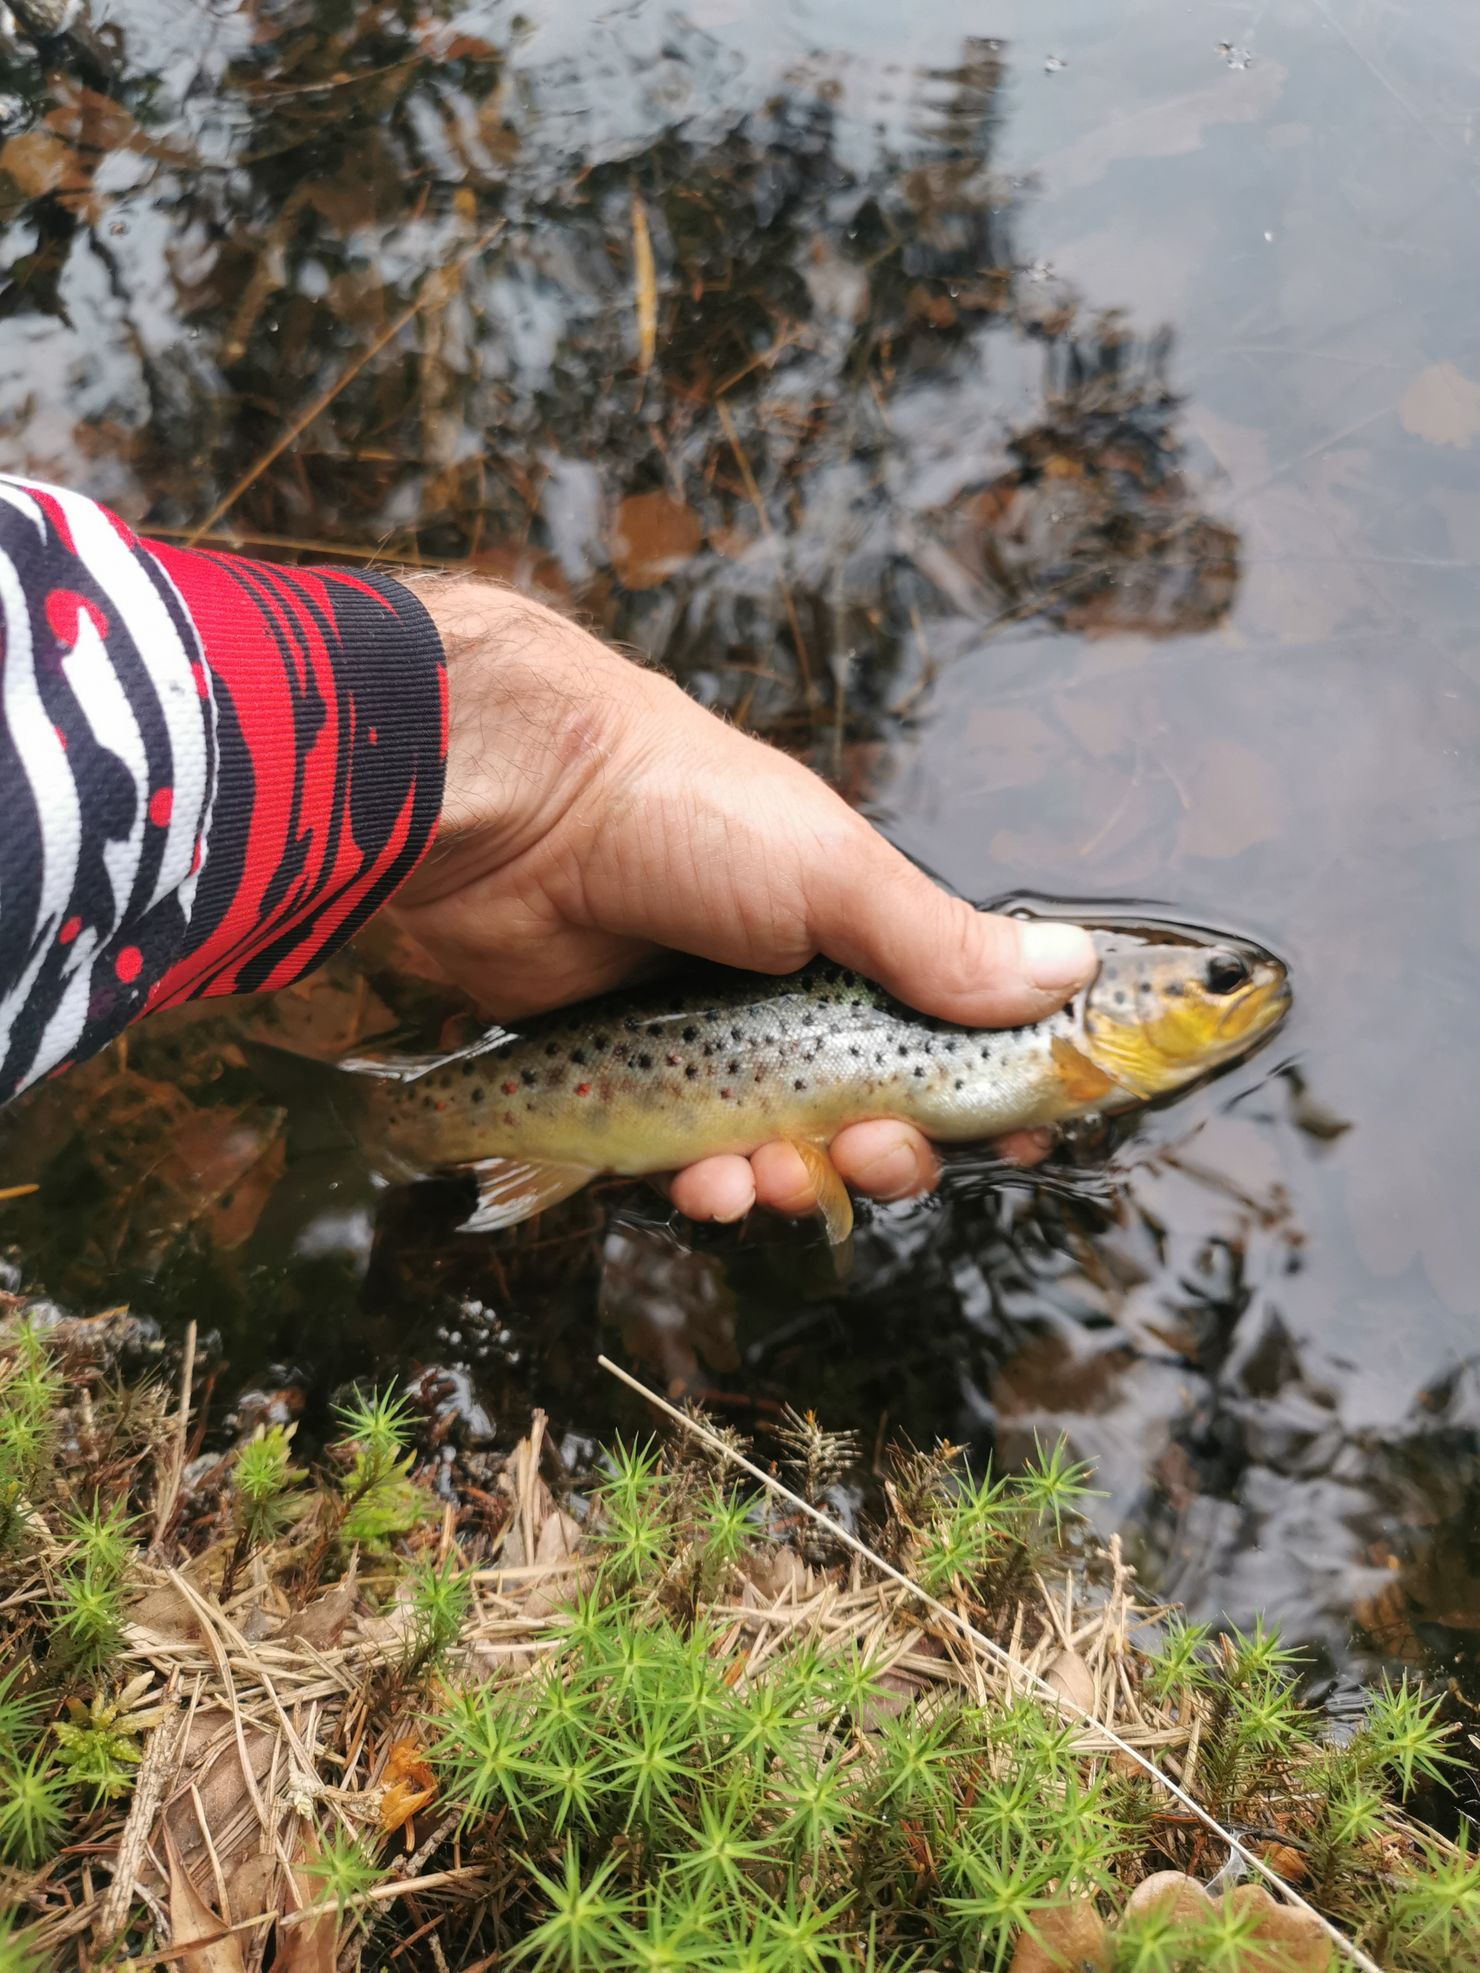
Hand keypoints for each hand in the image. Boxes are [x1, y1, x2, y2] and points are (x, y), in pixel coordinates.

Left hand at [389, 577, 1094, 1222]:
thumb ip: (942, 944)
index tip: (1016, 1143)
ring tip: (772, 1176)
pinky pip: (692, 1167)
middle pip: (872, 1117)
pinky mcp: (633, 1085)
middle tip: (870, 1153)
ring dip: (795, 1185)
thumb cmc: (684, 812)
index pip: (948, 1035)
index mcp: (856, 941)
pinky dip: (710, 1189)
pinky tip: (707, 1184)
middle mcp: (792, 999)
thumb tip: (1072, 970)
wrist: (516, 812)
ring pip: (784, 1158)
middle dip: (885, 1155)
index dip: (987, 1096)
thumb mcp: (833, 874)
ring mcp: (711, 1047)